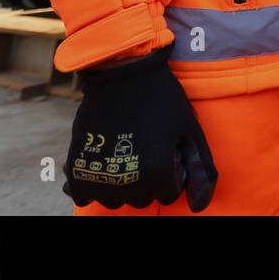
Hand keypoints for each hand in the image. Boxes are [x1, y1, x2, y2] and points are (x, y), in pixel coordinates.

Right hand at [63, 45, 217, 211]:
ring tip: (127, 150)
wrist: (122, 71)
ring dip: (122, 184)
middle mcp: (128, 179)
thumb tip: (198, 208)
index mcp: (158, 170)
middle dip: (148, 179)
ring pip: (115, 200)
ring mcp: (100, 175)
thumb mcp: (190, 130)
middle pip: (142, 199)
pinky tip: (104, 160)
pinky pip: (85, 196)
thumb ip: (201, 171)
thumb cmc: (162, 99)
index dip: (171, 170)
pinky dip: (94, 184)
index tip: (166, 147)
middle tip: (147, 145)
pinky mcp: (77, 168)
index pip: (169, 194)